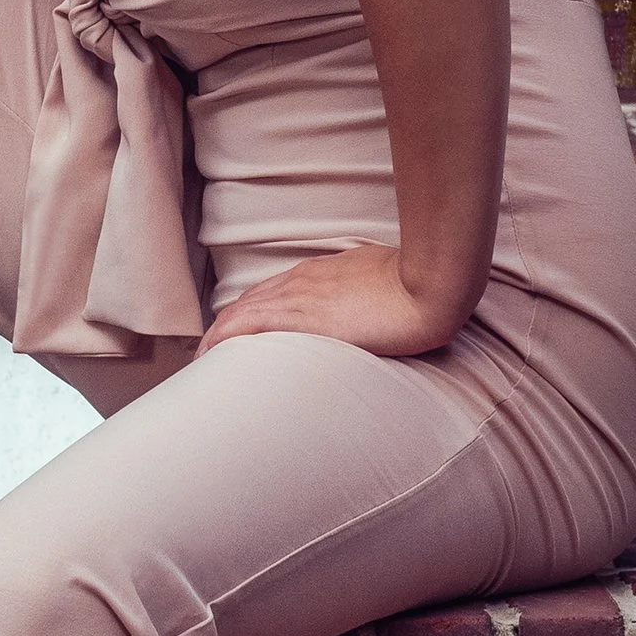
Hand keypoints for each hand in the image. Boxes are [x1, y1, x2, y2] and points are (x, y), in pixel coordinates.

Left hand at [194, 243, 469, 362]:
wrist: (434, 283)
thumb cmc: (424, 286)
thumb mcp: (391, 285)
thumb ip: (373, 297)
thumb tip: (377, 313)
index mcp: (324, 275)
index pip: (273, 292)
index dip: (252, 313)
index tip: (239, 335)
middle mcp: (304, 280)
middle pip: (249, 301)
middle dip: (227, 327)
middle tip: (208, 354)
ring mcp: (301, 294)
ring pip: (241, 311)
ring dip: (218, 335)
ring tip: (201, 360)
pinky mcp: (303, 315)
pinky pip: (248, 323)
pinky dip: (224, 336)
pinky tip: (208, 353)